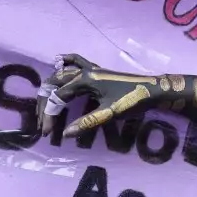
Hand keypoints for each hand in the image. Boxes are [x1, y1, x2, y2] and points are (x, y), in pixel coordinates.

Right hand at [39, 55, 179, 136]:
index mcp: (85, 80)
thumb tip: (65, 134)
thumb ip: (87, 122)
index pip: (57, 97)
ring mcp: (92, 69)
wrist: (154, 89)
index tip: (47, 132)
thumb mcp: (110, 113)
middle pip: (54, 83)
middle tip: (42, 121)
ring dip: (51, 87)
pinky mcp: (98, 72)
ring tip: (44, 103)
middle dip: (45, 102)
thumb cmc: (133, 100)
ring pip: (62, 73)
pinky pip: (76, 62)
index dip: (49, 115)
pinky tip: (59, 62)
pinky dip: (65, 63)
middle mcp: (85, 71)